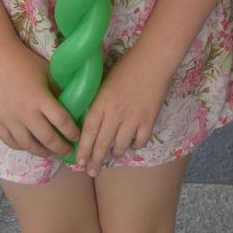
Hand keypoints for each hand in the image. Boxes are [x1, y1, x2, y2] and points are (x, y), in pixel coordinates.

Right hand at [0, 42, 79, 157]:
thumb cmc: (27, 63)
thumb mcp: (48, 73)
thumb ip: (58, 91)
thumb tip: (74, 105)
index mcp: (40, 98)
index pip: (61, 121)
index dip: (71, 131)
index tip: (77, 136)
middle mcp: (24, 112)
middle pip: (47, 138)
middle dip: (60, 148)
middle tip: (68, 152)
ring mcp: (9, 119)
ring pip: (28, 145)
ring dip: (42, 152)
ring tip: (51, 153)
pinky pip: (11, 142)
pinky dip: (22, 147)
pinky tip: (31, 146)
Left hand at [75, 48, 171, 177]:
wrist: (153, 60)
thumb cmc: (127, 67)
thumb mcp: (105, 83)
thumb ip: (98, 103)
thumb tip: (91, 122)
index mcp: (102, 102)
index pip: (89, 132)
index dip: (83, 150)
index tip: (79, 163)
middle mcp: (116, 113)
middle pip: (102, 144)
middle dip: (95, 161)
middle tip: (92, 172)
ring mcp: (133, 118)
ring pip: (121, 146)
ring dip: (115, 153)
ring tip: (112, 154)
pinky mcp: (149, 120)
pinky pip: (139, 142)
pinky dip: (134, 146)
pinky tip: (131, 143)